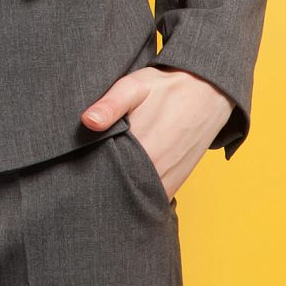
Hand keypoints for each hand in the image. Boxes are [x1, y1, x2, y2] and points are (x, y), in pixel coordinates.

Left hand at [81, 64, 233, 199]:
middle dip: (101, 184)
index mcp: (141, 146)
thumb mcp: (135, 86)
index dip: (88, 170)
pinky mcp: (176, 183)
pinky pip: (152, 199)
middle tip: (86, 174)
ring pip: (135, 197)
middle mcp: (155, 170)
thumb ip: (111, 104)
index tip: (76, 165)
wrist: (209, 93)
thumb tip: (87, 121)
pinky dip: (138, 196)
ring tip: (105, 179)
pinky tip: (125, 184)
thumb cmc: (167, 88)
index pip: (104, 172)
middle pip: (118, 188)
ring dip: (120, 192)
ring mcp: (167, 179)